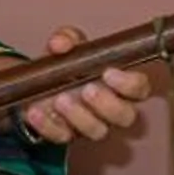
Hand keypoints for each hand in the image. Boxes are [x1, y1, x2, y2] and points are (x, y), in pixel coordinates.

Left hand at [18, 27, 150, 144]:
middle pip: (126, 117)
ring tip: (59, 99)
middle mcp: (109, 109)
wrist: (34, 82)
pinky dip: (47, 125)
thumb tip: (61, 44)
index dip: (130, 84)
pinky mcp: (65, 135)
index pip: (139, 89)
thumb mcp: (67, 44)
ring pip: (97, 131)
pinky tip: (35, 111)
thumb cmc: (64, 64)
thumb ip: (67, 38)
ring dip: (79, 116)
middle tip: (87, 89)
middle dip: (108, 105)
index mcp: (118, 85)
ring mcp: (88, 124)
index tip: (108, 72)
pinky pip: (61, 136)